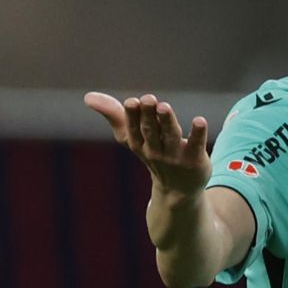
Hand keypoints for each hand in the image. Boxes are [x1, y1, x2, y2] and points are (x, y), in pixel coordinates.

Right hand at [84, 92, 210, 197]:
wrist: (177, 191)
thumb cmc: (153, 154)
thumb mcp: (132, 137)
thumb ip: (114, 115)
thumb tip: (88, 97)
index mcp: (138, 144)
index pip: (133, 129)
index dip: (132, 116)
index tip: (132, 101)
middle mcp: (155, 151)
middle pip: (151, 131)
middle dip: (149, 115)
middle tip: (148, 99)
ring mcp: (174, 157)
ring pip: (171, 137)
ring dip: (167, 121)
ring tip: (164, 106)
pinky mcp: (194, 160)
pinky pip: (195, 145)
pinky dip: (197, 134)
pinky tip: (199, 121)